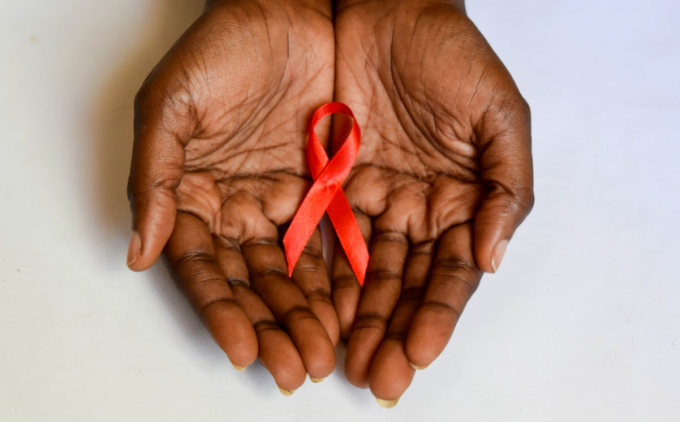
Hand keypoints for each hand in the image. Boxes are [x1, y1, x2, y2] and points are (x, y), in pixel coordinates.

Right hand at [127, 0, 336, 392]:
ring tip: (328, 354)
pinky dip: (344, 277)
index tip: (242, 349)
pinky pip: (337, 239)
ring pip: (298, 271)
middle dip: (275, 327)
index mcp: (197, 196)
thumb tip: (139, 252)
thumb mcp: (171, 106)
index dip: (222, 311)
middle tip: (297, 368)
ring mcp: (286, 201)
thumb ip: (156, 179)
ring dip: (311, 316)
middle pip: (255, 281)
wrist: (287, 10)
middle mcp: (241, 207)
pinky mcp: (329, 189)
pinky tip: (354, 311)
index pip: (207, 268)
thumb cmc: (222, 49)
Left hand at [332, 0, 533, 403]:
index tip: (419, 352)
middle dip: (391, 332)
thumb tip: (492, 257)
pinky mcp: (328, 185)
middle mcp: (415, 210)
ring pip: (361, 272)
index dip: (437, 314)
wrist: (386, 9)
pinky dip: (318, 275)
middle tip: (376, 377)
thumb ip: (507, 185)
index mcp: (459, 202)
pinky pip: (322, 237)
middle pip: (404, 285)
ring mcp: (371, 201)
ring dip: (355, 319)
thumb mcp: (500, 113)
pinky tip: (313, 312)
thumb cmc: (450, 54)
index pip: (449, 273)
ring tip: (343, 361)